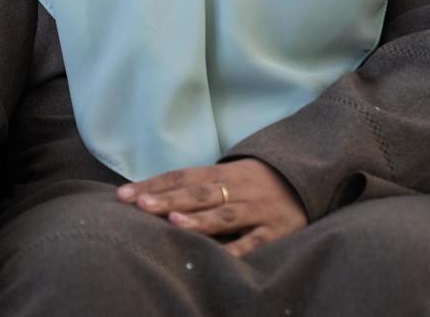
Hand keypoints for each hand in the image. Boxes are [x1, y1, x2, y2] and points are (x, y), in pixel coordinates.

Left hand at [116, 158, 306, 257]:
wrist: (305, 179)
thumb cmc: (253, 183)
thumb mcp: (226, 177)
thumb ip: (195, 186)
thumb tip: (149, 197)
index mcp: (221, 173)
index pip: (181, 176)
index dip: (153, 185)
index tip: (124, 195)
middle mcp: (236, 189)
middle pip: (198, 193)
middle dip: (168, 199)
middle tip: (139, 205)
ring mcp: (256, 210)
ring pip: (224, 215)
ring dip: (198, 219)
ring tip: (172, 222)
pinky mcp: (275, 231)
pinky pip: (254, 241)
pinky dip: (238, 249)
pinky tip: (220, 257)